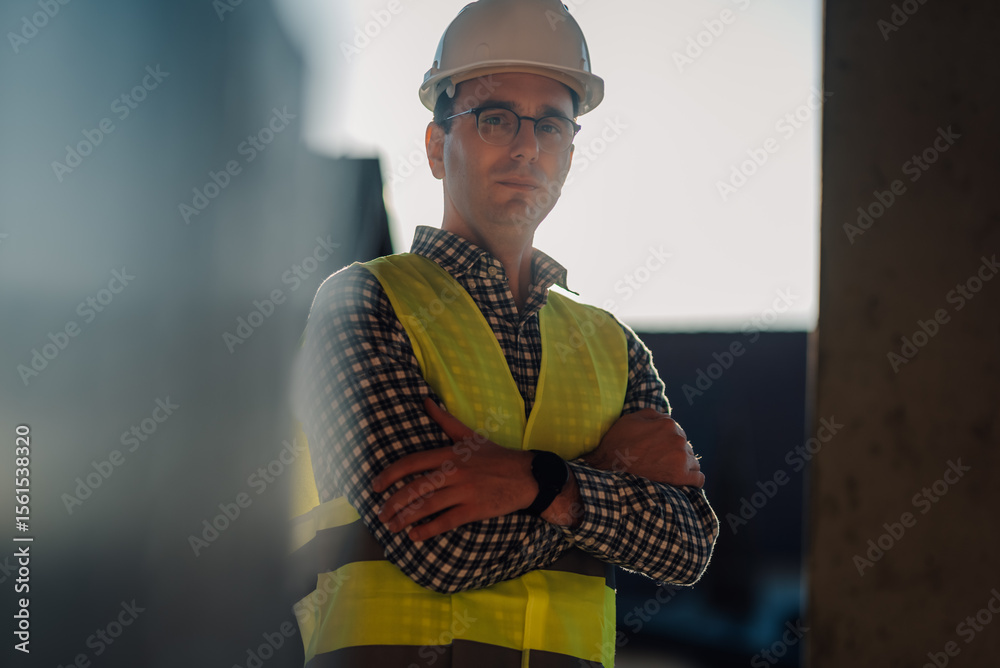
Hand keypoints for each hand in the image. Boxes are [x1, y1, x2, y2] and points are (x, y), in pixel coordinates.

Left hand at [372, 397, 535, 541]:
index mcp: (450, 454)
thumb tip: (425, 401)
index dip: (390, 475)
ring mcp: (464, 491)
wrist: (526, 476)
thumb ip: (445, 420)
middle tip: (381, 514)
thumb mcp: (469, 436)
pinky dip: (428, 529)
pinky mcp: (474, 509)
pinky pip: (446, 521)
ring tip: (392, 527)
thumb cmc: (496, 456)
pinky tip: (414, 536)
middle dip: (393, 502)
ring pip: (427, 506)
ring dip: (406, 518)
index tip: (376, 486)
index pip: (412, 462)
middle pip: (415, 487)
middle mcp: (454, 472)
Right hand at [582, 408, 703, 487]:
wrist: (608, 467)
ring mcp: (681, 458)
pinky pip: (698, 479)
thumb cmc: (618, 442)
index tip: (658, 449)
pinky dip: (693, 480)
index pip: (678, 432)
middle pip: (686, 447)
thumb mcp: (631, 419)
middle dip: (676, 453)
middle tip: (660, 461)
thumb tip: (666, 417)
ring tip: (668, 471)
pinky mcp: (680, 477)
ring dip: (684, 466)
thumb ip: (653, 414)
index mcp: (668, 424)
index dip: (668, 440)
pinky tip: (684, 481)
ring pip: (693, 462)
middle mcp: (678, 439)